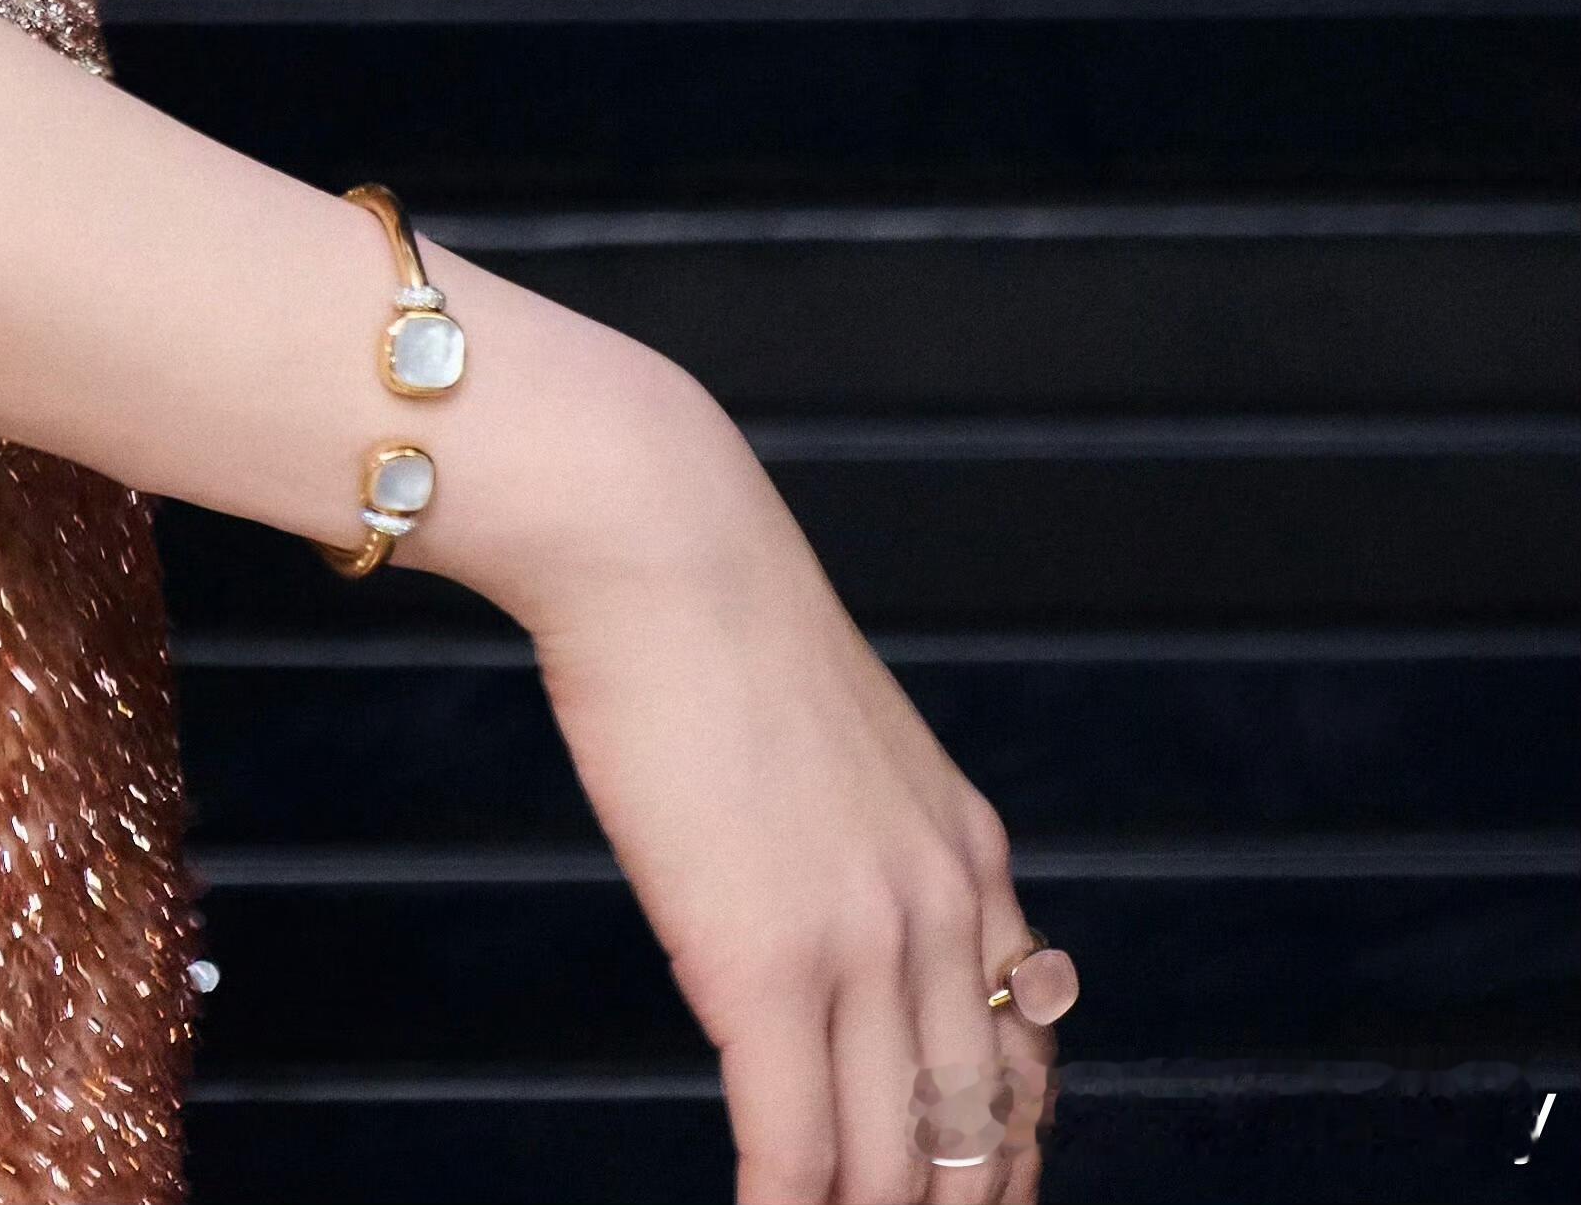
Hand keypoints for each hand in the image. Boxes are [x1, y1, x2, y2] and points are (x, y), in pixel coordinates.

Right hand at [523, 383, 1056, 1204]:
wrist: (659, 543)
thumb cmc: (717, 626)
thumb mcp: (846, 742)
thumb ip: (869, 842)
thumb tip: (835, 920)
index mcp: (969, 858)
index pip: (1026, 1066)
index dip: (1002, 1166)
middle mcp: (943, 913)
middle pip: (973, 1140)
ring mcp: (861, 945)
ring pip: (893, 1168)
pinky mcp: (764, 964)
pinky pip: (793, 1151)